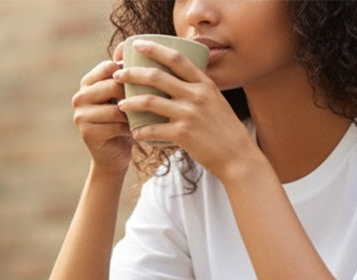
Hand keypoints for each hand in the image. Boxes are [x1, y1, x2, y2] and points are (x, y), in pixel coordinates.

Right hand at [72, 51, 133, 173]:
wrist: (114, 157)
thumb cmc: (122, 123)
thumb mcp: (123, 96)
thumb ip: (124, 74)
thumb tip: (126, 44)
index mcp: (87, 83)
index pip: (108, 67)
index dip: (128, 72)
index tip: (144, 81)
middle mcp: (79, 97)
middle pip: (111, 86)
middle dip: (132, 93)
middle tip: (149, 101)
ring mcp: (81, 116)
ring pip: (114, 108)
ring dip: (133, 114)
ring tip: (145, 117)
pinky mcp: (87, 133)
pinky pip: (115, 126)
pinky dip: (129, 129)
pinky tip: (138, 131)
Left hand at [114, 38, 256, 179]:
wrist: (238, 157)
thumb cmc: (225, 131)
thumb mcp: (216, 102)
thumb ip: (198, 91)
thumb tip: (178, 83)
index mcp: (204, 83)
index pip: (176, 58)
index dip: (154, 49)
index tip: (137, 45)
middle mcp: (196, 95)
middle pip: (157, 76)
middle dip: (133, 73)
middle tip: (118, 74)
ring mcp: (189, 114)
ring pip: (151, 101)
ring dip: (131, 102)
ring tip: (120, 105)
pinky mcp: (184, 134)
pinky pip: (155, 130)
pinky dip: (142, 131)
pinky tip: (135, 133)